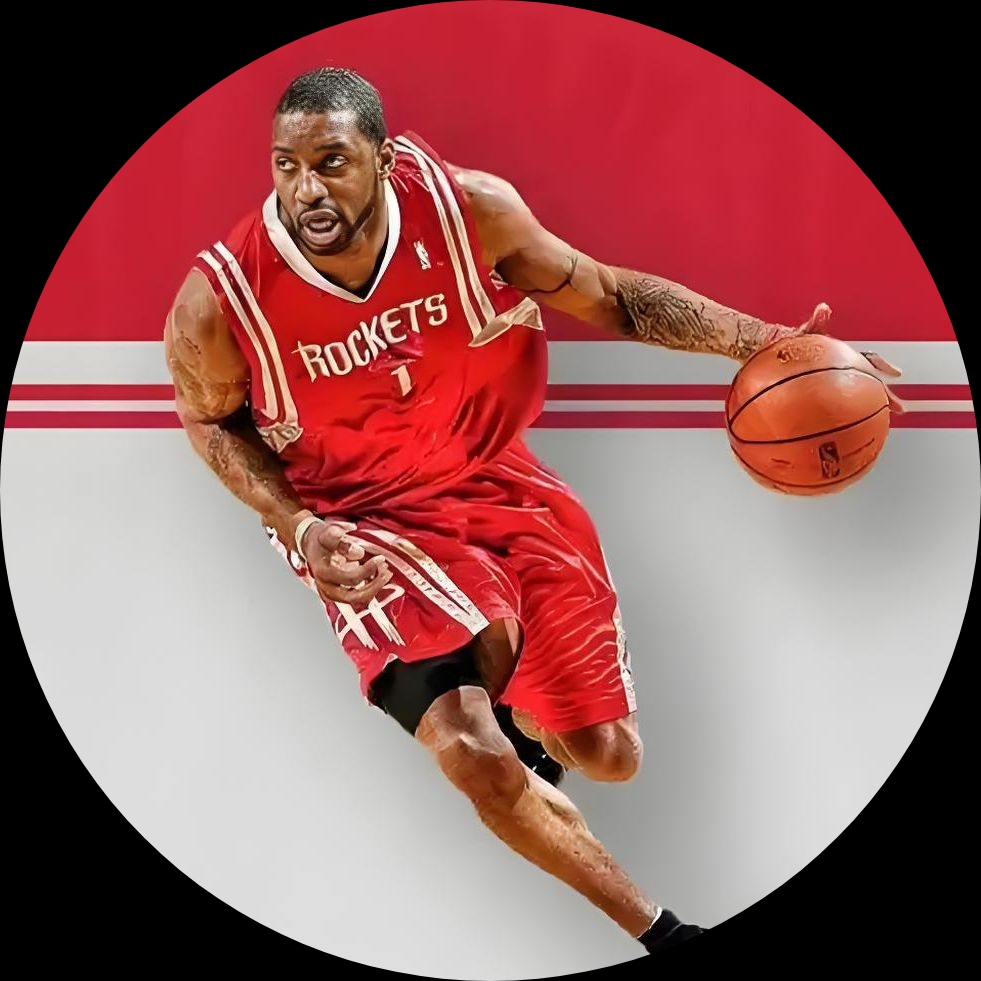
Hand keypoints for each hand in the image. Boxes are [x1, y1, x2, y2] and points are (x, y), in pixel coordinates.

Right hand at [301, 519, 392, 604]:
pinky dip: (370, 589)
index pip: (349, 578)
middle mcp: (326, 587)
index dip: (368, 570)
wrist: (311, 544)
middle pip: (354, 597)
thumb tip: (358, 553)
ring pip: (357, 600)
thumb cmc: (321, 539)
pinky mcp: (339, 593)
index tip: (380, 559)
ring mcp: (332, 592)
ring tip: (385, 574)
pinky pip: (357, 597)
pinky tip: (378, 577)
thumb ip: (342, 542)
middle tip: (386, 572)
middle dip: (374, 586)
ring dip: (373, 589)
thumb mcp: (329, 533)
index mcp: (323, 572)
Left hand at [769, 303, 905, 413]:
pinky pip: (825, 410)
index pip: (866, 359)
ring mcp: (826, 384)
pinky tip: (835, 436)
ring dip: (864, 411)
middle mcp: (837, 371)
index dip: (882, 366)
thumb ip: (813, 324)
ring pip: (850, 398)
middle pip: (866, 383)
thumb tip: (823, 309)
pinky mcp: (811, 396)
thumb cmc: (782, 342)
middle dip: (883, 395)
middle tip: (897, 409)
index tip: (896, 375)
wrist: (761, 351)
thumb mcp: (800, 333)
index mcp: (839, 356)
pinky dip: (834, 422)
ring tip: (877, 426)